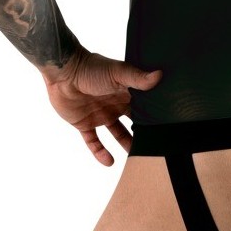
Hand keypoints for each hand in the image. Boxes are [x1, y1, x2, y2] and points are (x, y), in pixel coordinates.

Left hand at [44, 49, 162, 165]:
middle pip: (134, 122)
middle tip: (156, 147)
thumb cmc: (91, 68)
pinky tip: (109, 162)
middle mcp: (115, 105)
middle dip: (143, 133)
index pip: (144, 107)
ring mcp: (100, 115)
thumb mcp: (117, 73)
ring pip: (117, 134)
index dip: (154, 118)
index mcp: (126, 92)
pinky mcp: (84, 124)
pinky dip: (100, 152)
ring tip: (137, 159)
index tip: (167, 129)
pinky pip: (94, 142)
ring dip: (126, 144)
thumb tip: (159, 76)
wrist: (63, 72)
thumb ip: (137, 78)